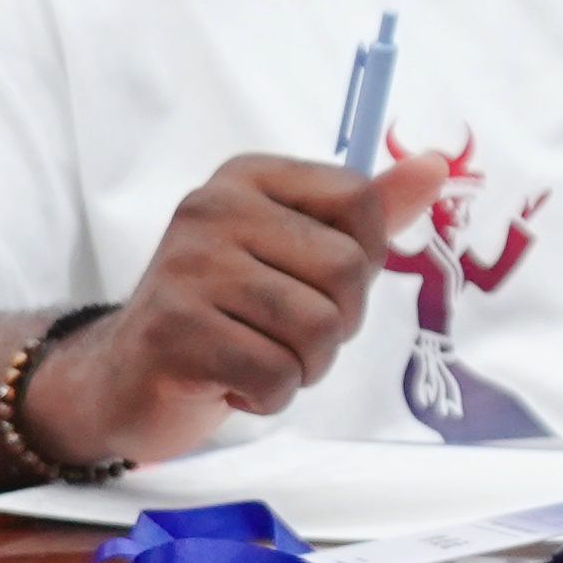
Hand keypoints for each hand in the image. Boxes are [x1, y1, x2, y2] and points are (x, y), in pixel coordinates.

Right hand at [25, 151, 438, 465]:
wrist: (126, 376)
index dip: (362, 259)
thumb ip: (367, 211)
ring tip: (257, 356)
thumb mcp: (297, 250)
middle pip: (348, 271)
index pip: (359, 201)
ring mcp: (188, 267)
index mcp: (248, 177)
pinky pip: (277, 375)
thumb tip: (437, 165)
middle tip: (282, 331)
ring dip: (304, 365)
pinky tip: (231, 383)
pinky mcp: (175, 331)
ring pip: (318, 329)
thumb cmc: (228, 311)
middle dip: (336, 323)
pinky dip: (269, 396)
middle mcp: (212, 208)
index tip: (316, 280)